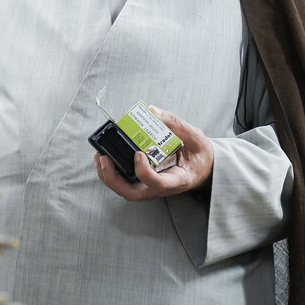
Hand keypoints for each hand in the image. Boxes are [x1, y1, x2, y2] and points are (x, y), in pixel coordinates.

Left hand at [94, 106, 213, 200]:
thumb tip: (152, 111)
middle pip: (132, 193)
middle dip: (114, 178)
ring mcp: (151, 187)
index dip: (144, 172)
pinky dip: (112, 172)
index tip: (139, 154)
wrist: (204, 168)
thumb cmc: (200, 155)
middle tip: (104, 158)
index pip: (158, 183)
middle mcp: (161, 188)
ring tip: (100, 156)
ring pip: (125, 190)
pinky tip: (105, 157)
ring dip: (108, 176)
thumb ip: (176, 124)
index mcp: (178, 180)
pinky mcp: (144, 182)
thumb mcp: (196, 137)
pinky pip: (125, 182)